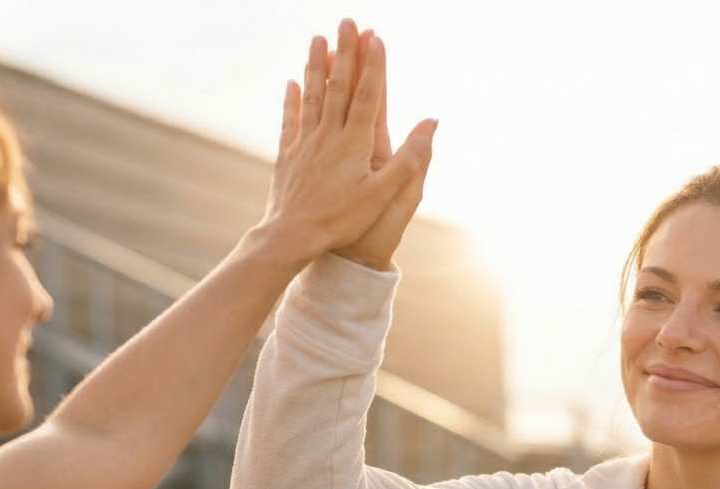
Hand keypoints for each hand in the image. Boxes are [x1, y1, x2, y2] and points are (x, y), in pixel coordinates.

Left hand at [260, 20, 435, 266]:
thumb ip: (409, 159)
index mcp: (355, 143)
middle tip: (347, 22)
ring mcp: (305, 142)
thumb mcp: (383, 195)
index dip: (373, 65)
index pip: (368, 95)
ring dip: (316, 66)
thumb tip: (432, 123)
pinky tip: (293, 84)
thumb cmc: (341, 220)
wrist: (292, 236)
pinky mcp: (287, 155)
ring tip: (317, 40)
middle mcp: (328, 135)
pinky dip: (293, 100)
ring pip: (312, 96)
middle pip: (338, 86)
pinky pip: (291, 120)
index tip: (376, 37)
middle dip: (345, 52)